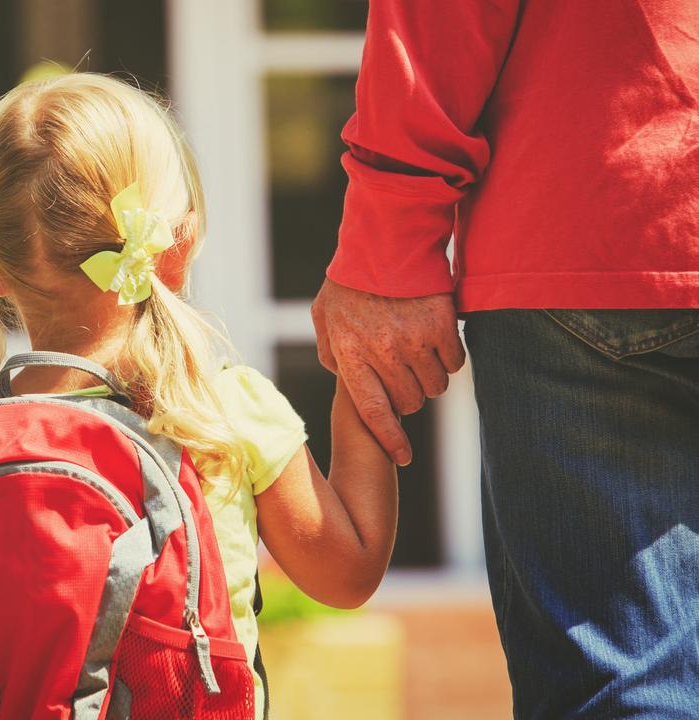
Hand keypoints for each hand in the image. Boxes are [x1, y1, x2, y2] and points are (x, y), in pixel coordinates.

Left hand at [310, 278, 464, 465]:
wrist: (386, 239)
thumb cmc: (351, 280)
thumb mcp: (325, 316)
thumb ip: (329, 351)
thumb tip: (340, 377)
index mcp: (350, 354)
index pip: (373, 412)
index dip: (390, 440)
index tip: (404, 458)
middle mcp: (382, 353)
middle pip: (409, 402)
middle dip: (408, 396)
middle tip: (404, 375)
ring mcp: (414, 341)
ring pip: (435, 387)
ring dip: (430, 378)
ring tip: (419, 353)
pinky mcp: (442, 326)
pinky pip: (455, 363)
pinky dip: (450, 358)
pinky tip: (438, 340)